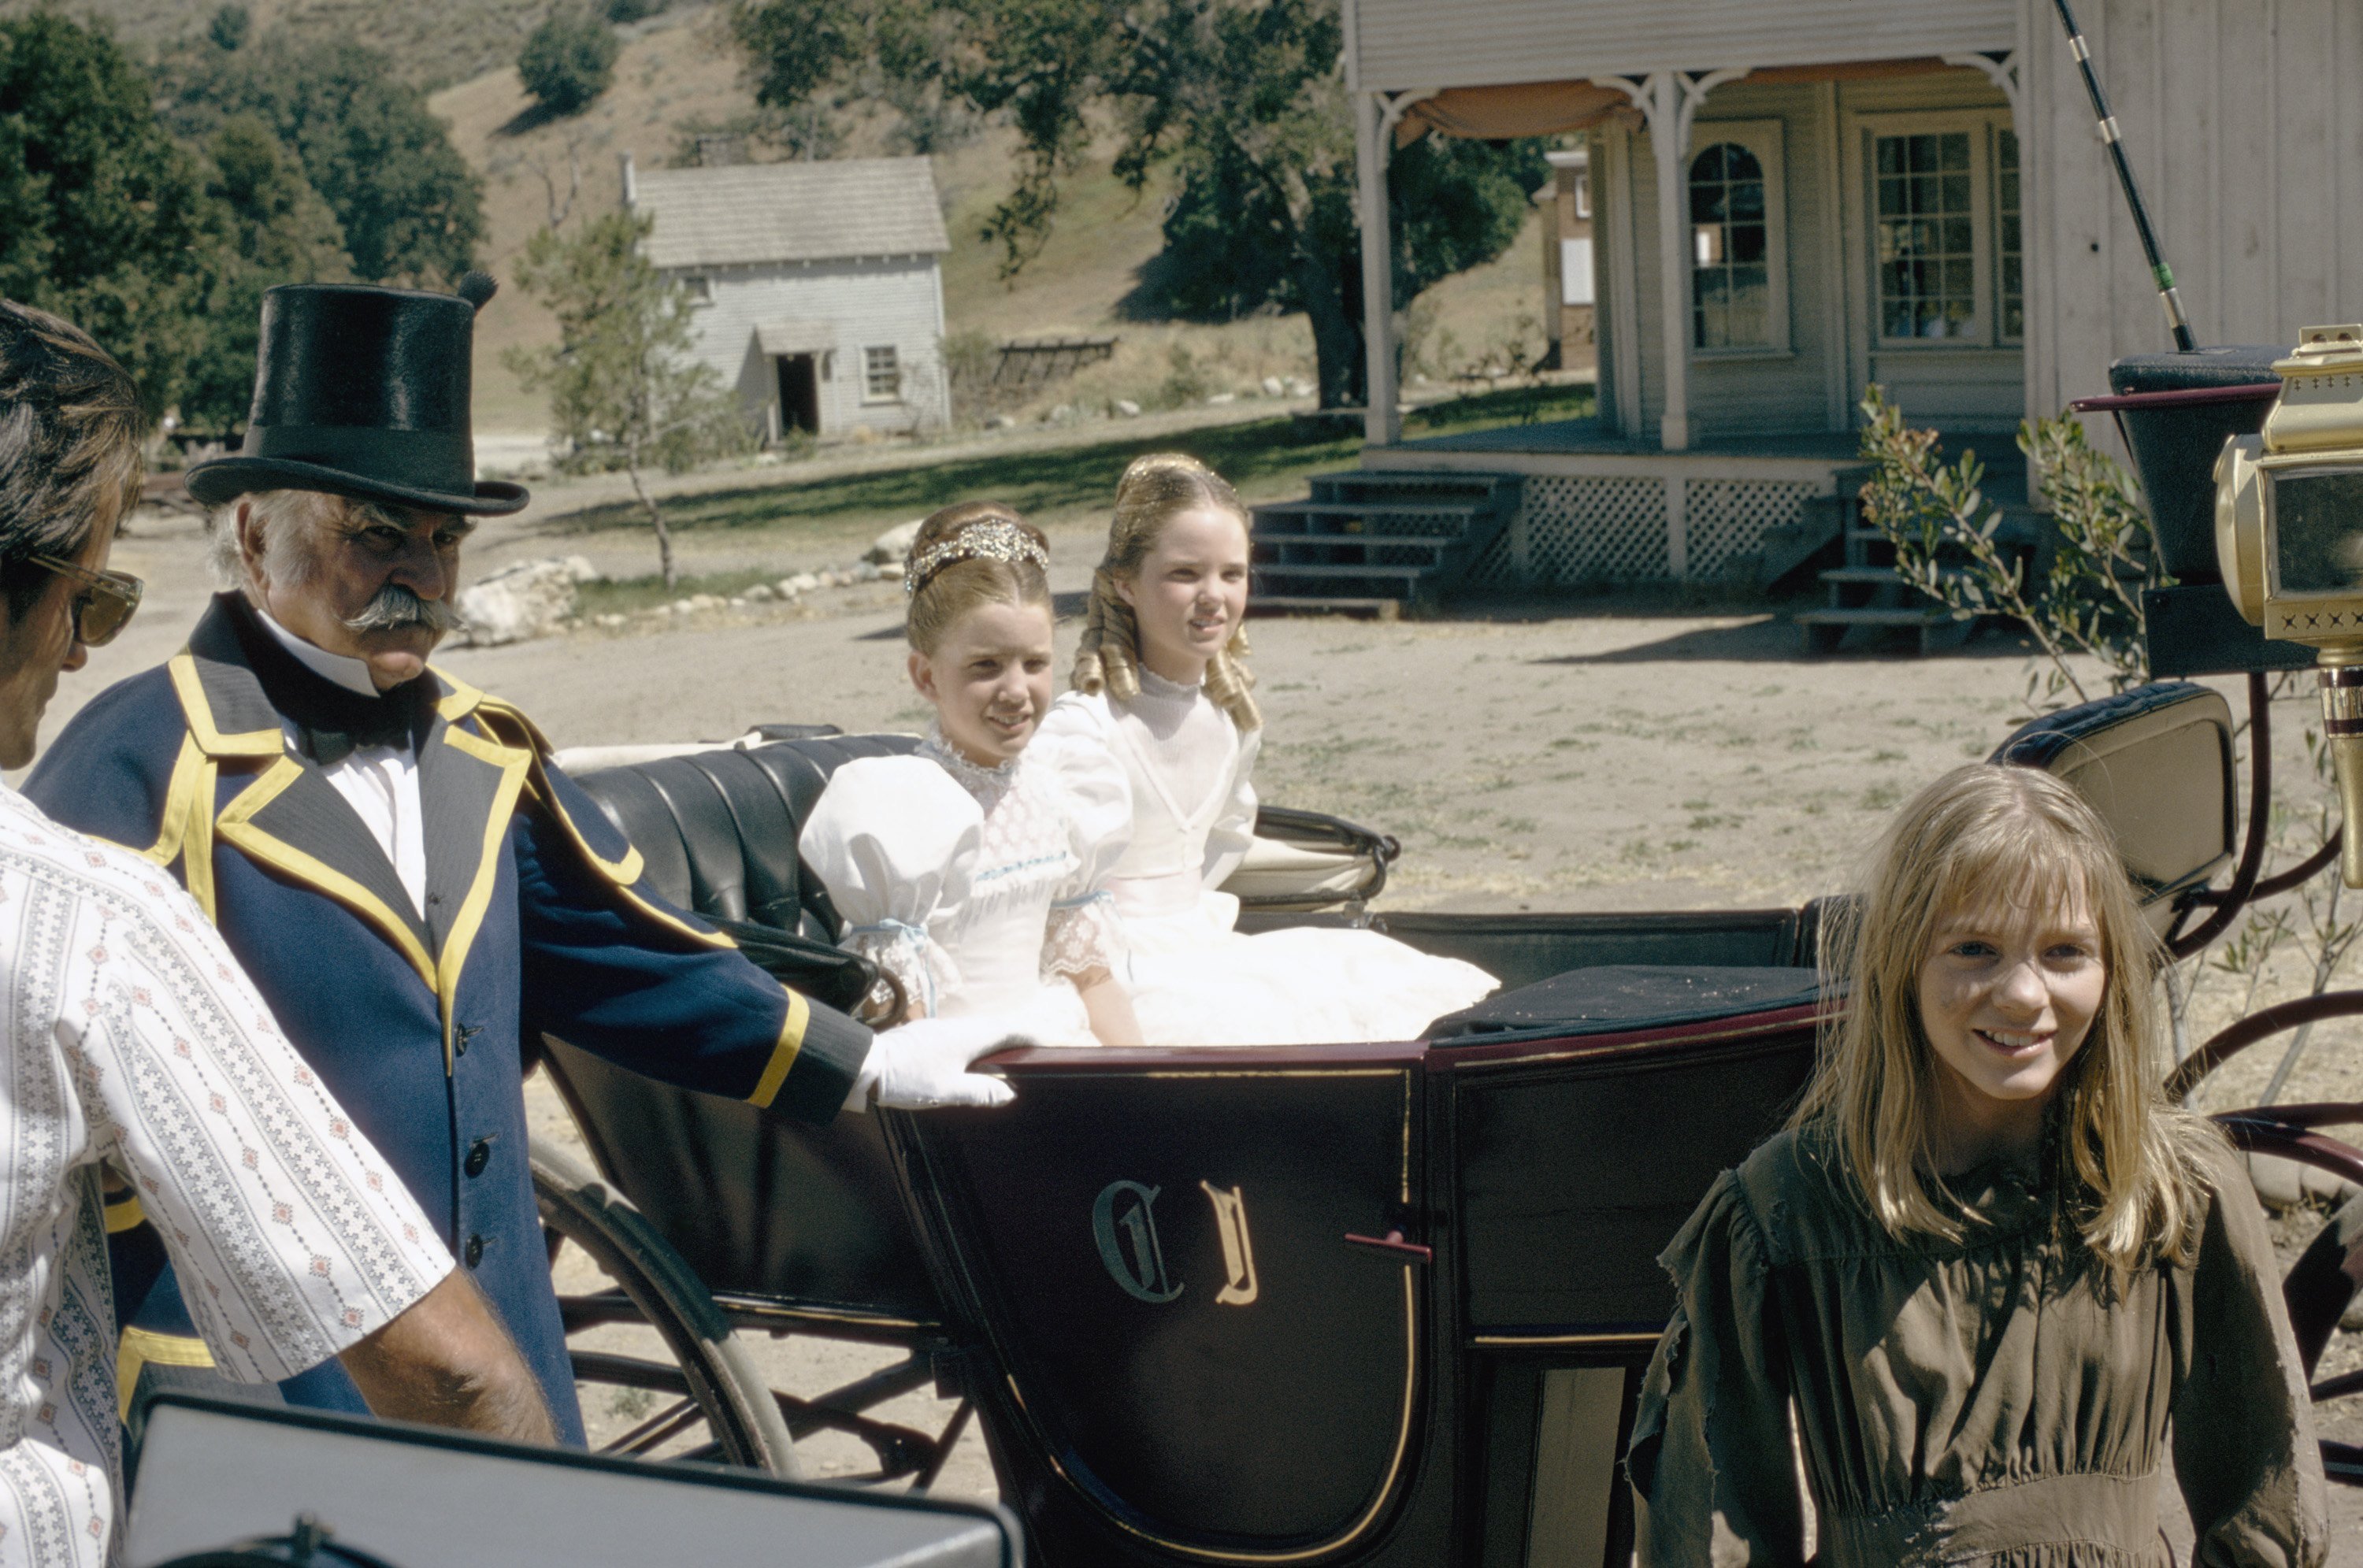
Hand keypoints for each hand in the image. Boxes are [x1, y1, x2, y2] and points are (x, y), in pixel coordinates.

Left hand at [847, 1015, 1025, 1110]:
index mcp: (969, 1036)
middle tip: (1027, 1056)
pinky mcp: (925, 1036)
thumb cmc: (909, 1078)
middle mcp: (957, 1026)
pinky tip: (968, 1065)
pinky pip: (959, 1038)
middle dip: (1012, 1041)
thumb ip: (982, 1091)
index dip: (1029, 1036)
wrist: (866, 1065)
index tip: (1045, 1044)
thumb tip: (1009, 1093)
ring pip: (974, 1034)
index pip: (1009, 1029)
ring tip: (1001, 1065)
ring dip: (991, 1046)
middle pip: (993, 1029)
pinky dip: (972, 1049)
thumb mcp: (950, 1090)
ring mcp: (939, 1029)